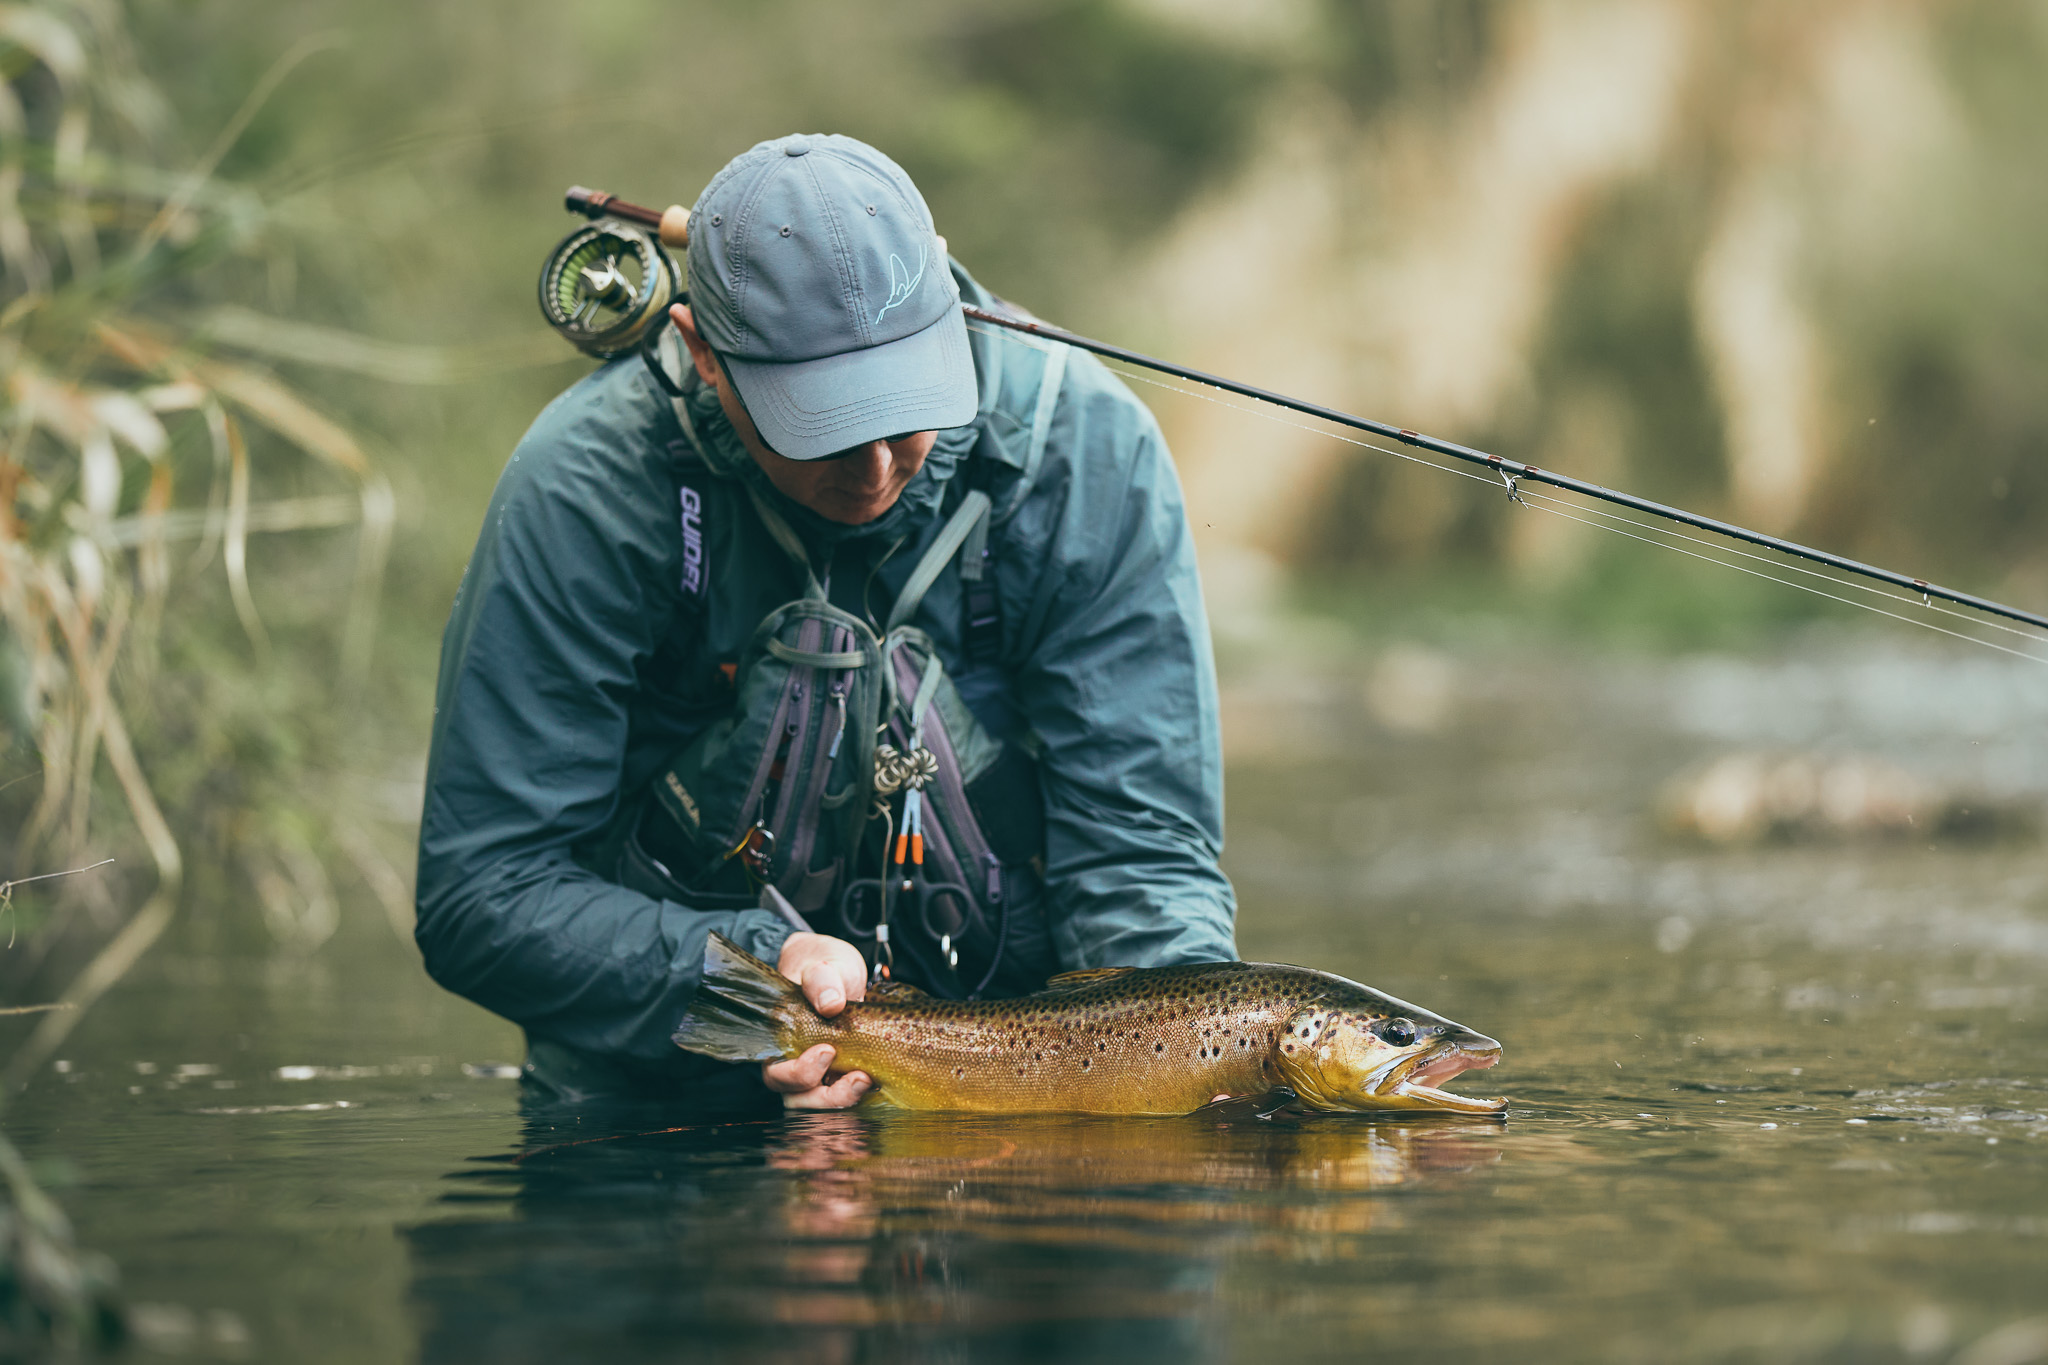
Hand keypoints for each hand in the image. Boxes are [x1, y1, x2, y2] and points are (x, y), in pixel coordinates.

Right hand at [763, 932, 871, 1108]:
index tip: (827, 1051)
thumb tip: (831, 1003)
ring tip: (868, 1082)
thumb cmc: (823, 967)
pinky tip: (879, 1085)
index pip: (777, 1074)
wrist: (839, 971)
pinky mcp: (843, 1076)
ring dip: (845, 1102)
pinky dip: (860, 1100)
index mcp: (780, 1040)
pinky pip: (845, 1099)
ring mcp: (820, 1074)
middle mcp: (795, 1063)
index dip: (800, 1073)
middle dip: (828, 1098)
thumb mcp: (823, 963)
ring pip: (821, 1106)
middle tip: (859, 1078)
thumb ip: (822, 979)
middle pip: (799, 1100)